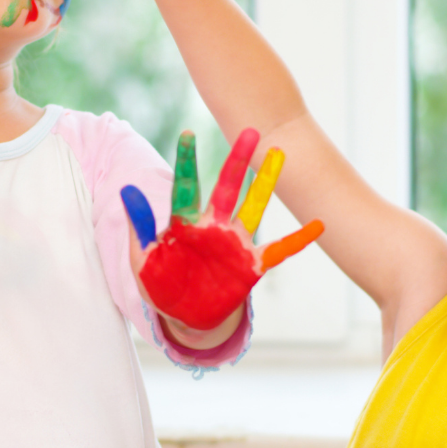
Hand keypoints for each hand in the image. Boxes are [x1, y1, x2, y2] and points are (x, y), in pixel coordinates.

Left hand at [121, 128, 324, 330]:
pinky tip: (319, 225)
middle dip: (237, 160)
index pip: (186, 186)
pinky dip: (299, 239)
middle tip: (250, 131)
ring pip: (254, 208)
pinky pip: (279, 250)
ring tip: (280, 156)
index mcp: (184, 223)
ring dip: (266, 184)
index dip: (186, 161)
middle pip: (227, 187)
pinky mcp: (251, 265)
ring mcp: (235, 244)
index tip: (187, 134)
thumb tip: (127, 191)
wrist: (185, 317)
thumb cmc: (160, 283)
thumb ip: (139, 227)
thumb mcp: (142, 259)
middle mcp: (213, 226)